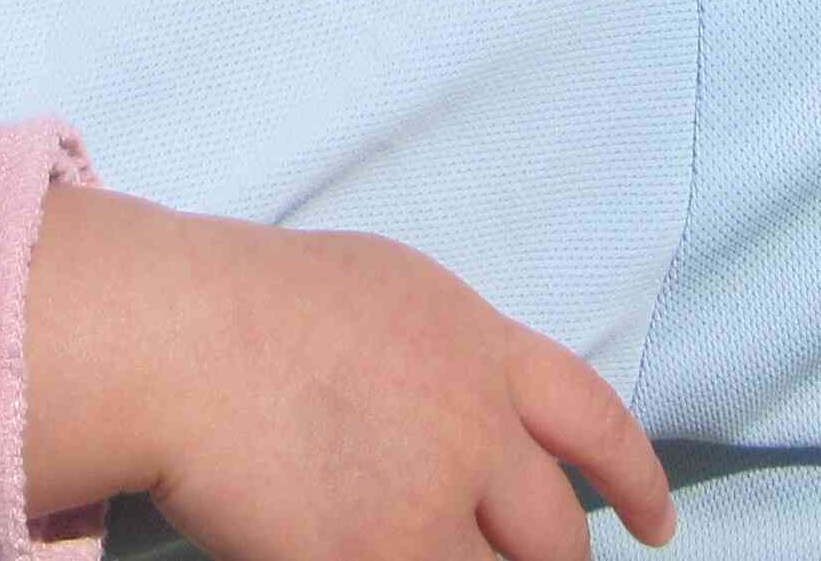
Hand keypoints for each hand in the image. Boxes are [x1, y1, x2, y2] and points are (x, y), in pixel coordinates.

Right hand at [24, 189, 674, 559]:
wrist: (166, 335)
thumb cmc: (232, 300)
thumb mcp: (372, 287)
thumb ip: (442, 350)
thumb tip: (476, 410)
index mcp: (473, 340)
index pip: (596, 421)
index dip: (635, 480)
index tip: (653, 523)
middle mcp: (476, 420)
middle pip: (555, 531)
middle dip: (539, 559)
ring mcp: (435, 499)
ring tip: (407, 546)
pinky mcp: (385, 558)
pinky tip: (354, 558)